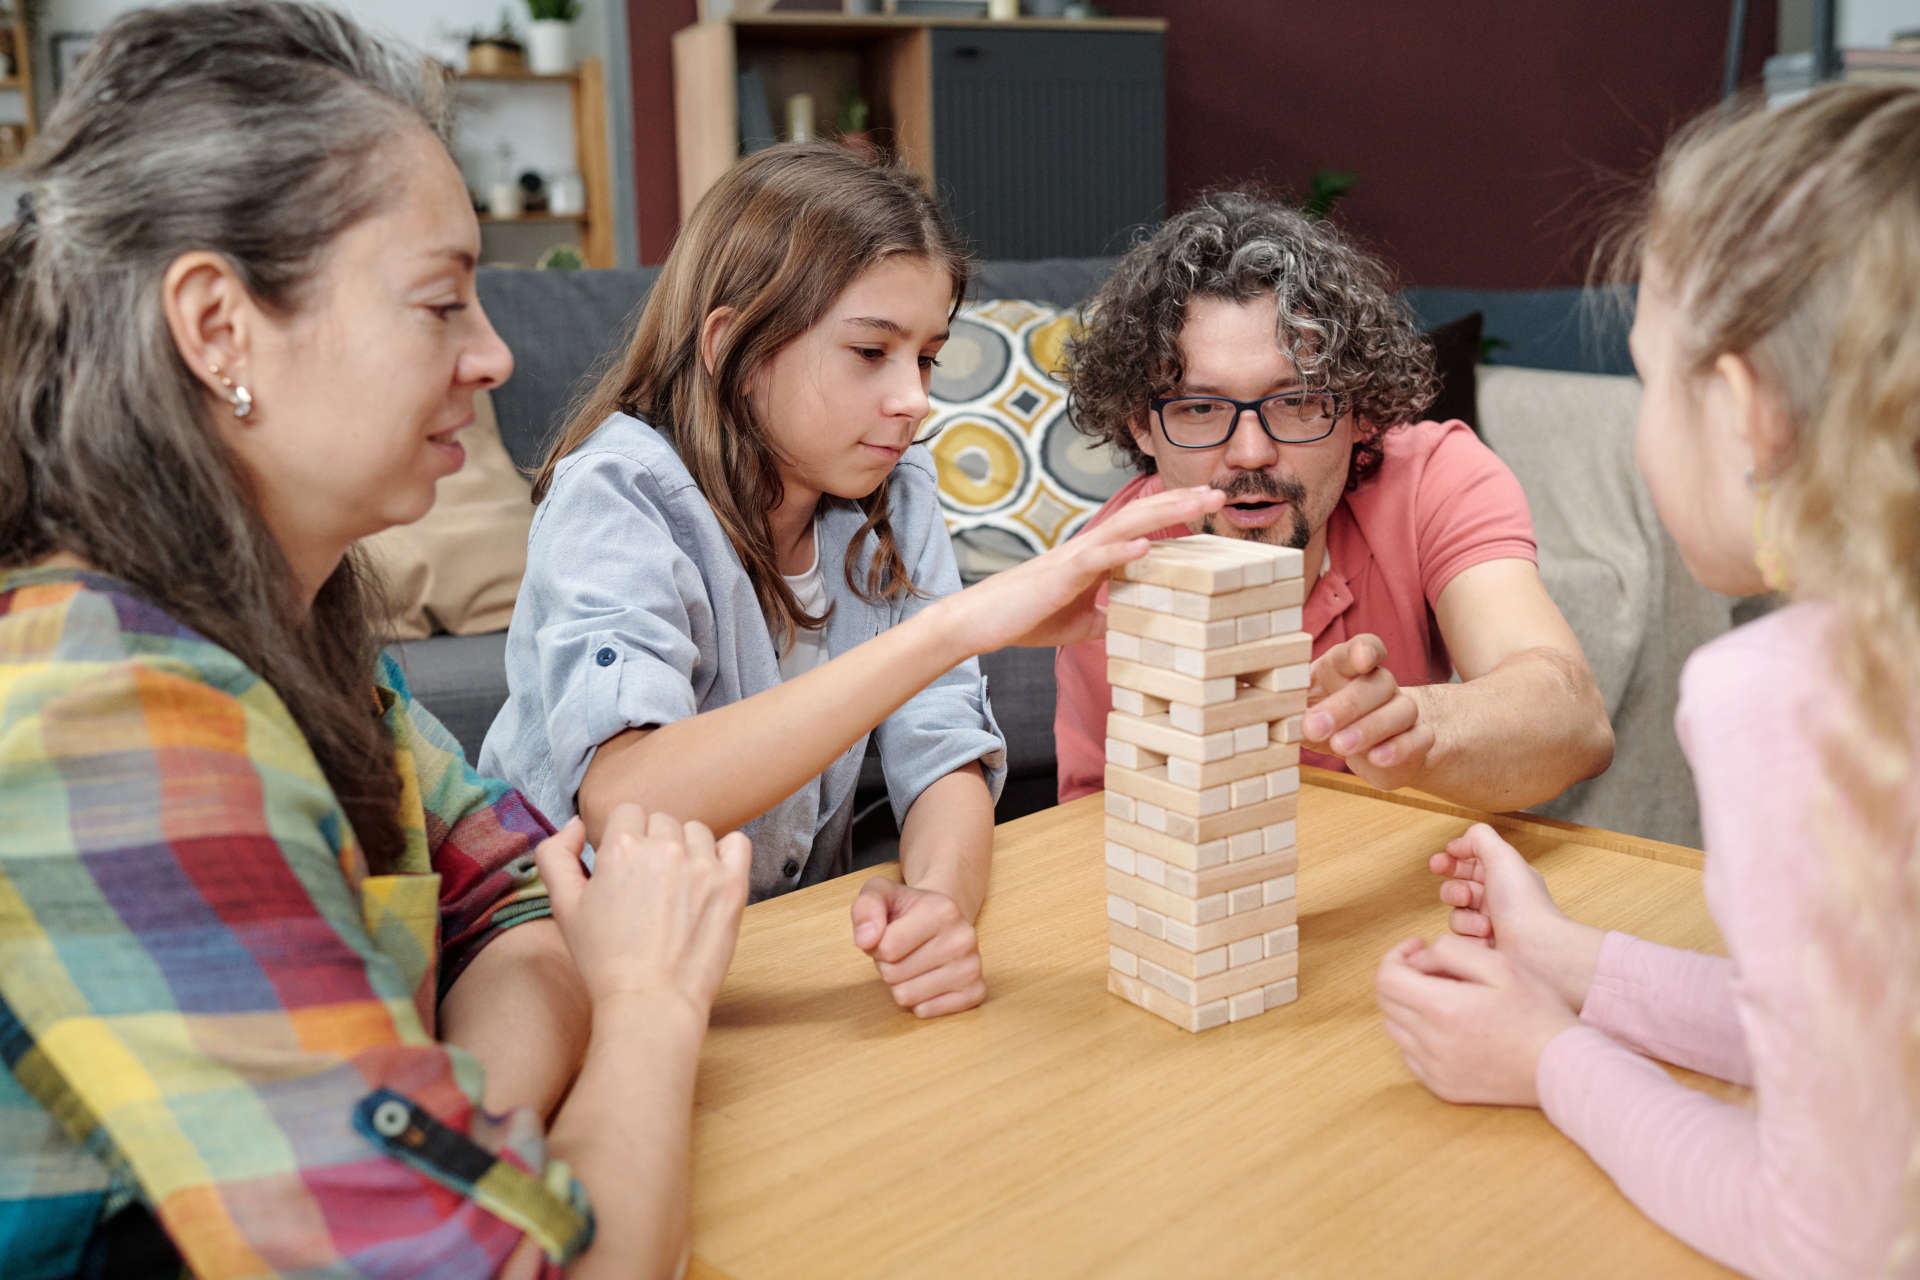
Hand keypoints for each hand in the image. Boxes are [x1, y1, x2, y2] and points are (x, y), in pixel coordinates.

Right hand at [532, 807, 750, 1018]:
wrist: (650, 1002)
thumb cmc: (605, 960)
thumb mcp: (564, 907)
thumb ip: (556, 855)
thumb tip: (576, 824)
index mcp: (621, 848)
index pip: (628, 813)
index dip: (624, 839)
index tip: (626, 868)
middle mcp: (664, 848)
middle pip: (662, 821)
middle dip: (653, 846)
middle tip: (649, 887)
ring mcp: (702, 864)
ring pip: (696, 832)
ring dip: (687, 850)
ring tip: (677, 890)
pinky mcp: (732, 884)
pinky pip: (736, 842)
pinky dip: (725, 853)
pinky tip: (710, 878)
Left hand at [849, 877, 984, 1017]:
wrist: (942, 920)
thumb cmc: (906, 910)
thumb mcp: (880, 894)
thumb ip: (866, 909)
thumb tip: (866, 940)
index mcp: (943, 910)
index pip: (886, 947)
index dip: (877, 945)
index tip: (889, 934)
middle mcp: (964, 938)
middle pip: (894, 974)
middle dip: (888, 965)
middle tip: (902, 950)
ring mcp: (972, 967)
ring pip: (907, 996)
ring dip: (901, 983)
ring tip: (913, 962)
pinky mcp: (974, 992)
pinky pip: (925, 1011)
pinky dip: (918, 1001)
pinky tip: (927, 979)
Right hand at [937, 485, 1224, 652]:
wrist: (978, 621)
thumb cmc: (1024, 617)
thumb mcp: (1078, 622)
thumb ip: (1107, 616)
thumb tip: (1133, 625)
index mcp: (1094, 557)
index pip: (1141, 527)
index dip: (1173, 513)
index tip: (1207, 506)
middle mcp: (1088, 548)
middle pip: (1141, 516)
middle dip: (1181, 503)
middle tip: (1219, 493)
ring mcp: (1074, 558)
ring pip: (1125, 526)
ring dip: (1163, 513)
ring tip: (1197, 501)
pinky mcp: (1060, 575)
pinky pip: (1096, 560)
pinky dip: (1121, 551)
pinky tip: (1146, 545)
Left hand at [1303, 634, 1433, 789]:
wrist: (1370, 750)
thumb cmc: (1328, 722)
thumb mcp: (1302, 713)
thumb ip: (1288, 711)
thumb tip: (1267, 710)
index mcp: (1347, 669)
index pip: (1364, 648)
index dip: (1365, 650)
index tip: (1361, 659)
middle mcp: (1380, 685)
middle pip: (1377, 684)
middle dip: (1346, 706)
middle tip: (1315, 727)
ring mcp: (1402, 710)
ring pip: (1401, 710)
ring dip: (1369, 728)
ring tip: (1340, 746)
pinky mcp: (1417, 739)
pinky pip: (1418, 739)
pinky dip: (1399, 748)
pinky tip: (1376, 758)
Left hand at [1374, 935, 1577, 1106]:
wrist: (1564, 1068)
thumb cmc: (1538, 1012)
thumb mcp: (1500, 965)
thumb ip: (1451, 950)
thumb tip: (1419, 957)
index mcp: (1442, 1009)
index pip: (1386, 977)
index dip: (1396, 955)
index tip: (1418, 947)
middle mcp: (1431, 1043)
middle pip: (1387, 1001)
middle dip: (1403, 976)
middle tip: (1434, 968)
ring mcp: (1434, 1069)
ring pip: (1395, 1028)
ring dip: (1409, 1006)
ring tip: (1444, 996)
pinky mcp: (1442, 1087)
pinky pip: (1411, 1055)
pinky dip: (1419, 1036)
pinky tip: (1450, 1026)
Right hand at [1432, 823, 1602, 1010]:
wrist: (1535, 949)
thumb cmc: (1524, 905)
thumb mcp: (1503, 857)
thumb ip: (1478, 838)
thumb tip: (1458, 843)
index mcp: (1503, 875)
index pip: (1468, 863)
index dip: (1450, 862)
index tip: (1438, 864)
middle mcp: (1496, 898)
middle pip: (1455, 888)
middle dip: (1454, 891)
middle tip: (1465, 897)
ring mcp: (1489, 923)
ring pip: (1455, 916)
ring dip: (1466, 919)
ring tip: (1486, 925)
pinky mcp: (1483, 947)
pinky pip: (1460, 940)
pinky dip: (1472, 940)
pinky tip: (1488, 941)